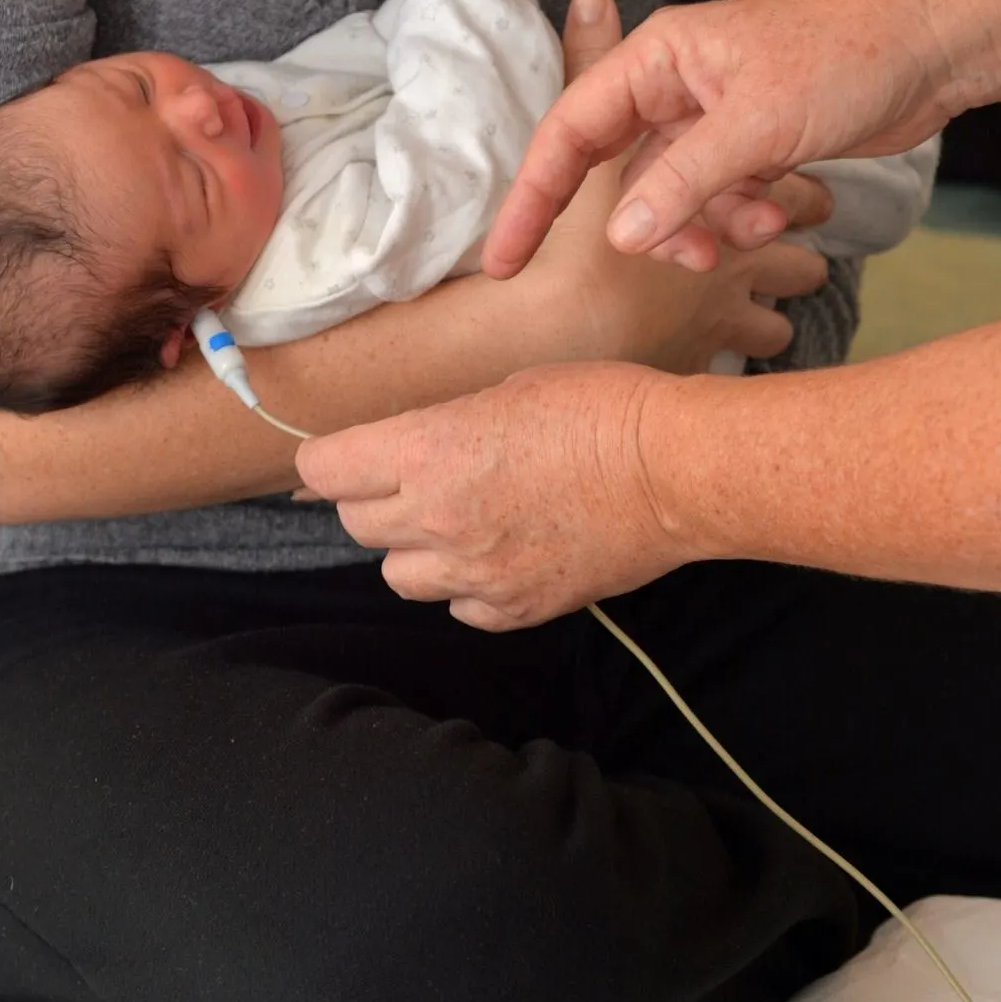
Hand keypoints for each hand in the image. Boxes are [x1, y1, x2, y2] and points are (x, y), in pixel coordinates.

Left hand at [294, 362, 701, 629]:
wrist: (675, 472)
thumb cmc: (603, 410)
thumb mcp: (506, 392)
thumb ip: (445, 429)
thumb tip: (417, 449)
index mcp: (427, 452)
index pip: (325, 469)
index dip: (328, 461)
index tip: (343, 457)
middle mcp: (438, 519)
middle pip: (357, 525)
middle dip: (373, 501)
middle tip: (411, 483)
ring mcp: (476, 573)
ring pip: (398, 576)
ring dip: (414, 551)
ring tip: (456, 525)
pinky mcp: (516, 608)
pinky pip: (459, 609)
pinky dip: (466, 589)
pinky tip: (499, 556)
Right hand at [512, 0, 831, 371]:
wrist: (931, 47)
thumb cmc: (847, 56)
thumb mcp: (756, 125)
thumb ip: (683, 182)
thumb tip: (624, 236)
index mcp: (658, 60)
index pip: (568, 135)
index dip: (531, 201)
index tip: (505, 262)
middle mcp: (674, 87)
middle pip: (617, 176)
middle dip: (646, 227)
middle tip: (677, 265)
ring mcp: (709, 120)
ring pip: (672, 200)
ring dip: (707, 228)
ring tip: (757, 226)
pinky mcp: (746, 147)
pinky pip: (714, 201)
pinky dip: (737, 220)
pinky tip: (778, 213)